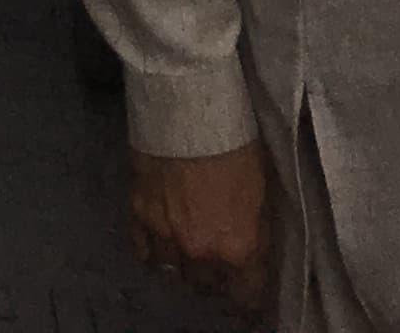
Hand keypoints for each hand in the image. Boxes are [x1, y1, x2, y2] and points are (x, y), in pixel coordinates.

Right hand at [129, 144, 273, 308]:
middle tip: (218, 252)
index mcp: (237, 246)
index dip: (248, 288)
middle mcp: (201, 251)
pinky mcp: (139, 214)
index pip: (246, 294)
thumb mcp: (261, 186)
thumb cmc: (235, 139)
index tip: (248, 280)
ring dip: (183, 261)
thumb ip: (255, 227)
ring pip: (174, 271)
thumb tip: (253, 245)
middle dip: (214, 273)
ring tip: (189, 243)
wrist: (188, 105)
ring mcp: (166, 236)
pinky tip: (161, 237)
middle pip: (207, 285)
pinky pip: (145, 251)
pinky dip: (154, 248)